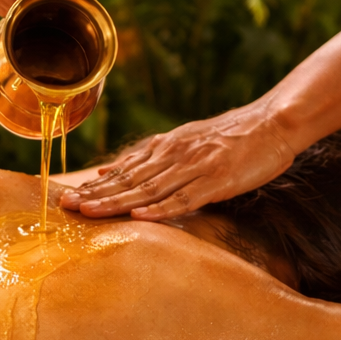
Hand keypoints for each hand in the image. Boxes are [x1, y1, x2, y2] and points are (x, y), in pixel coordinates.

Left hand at [58, 105, 295, 219]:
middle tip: (66, 207)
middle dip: (96, 195)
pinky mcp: (216, 180)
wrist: (274, 122)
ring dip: (118, 203)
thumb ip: (146, 158)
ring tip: (91, 213)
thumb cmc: (229, 137)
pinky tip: (141, 217)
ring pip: (149, 190)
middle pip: (128, 181)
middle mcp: (174, 156)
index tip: (66, 198)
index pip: (122, 172)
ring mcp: (194, 168)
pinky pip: (185, 198)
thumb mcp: (181, 141)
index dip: (94, 186)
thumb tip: (107, 170)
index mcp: (164, 148)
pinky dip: (162, 209)